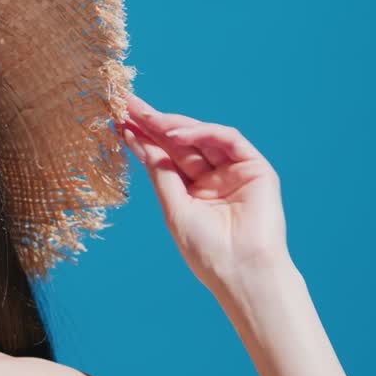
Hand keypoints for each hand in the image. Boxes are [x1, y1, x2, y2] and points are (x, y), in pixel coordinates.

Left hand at [116, 94, 289, 295]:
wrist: (242, 271)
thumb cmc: (207, 249)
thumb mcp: (174, 207)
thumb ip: (160, 172)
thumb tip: (137, 140)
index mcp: (193, 190)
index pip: (166, 156)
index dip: (144, 137)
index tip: (119, 120)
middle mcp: (213, 178)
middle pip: (181, 142)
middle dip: (155, 123)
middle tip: (128, 104)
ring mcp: (235, 171)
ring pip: (203, 137)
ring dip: (174, 125)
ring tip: (148, 118)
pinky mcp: (256, 168)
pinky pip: (229, 139)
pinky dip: (202, 132)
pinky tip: (176, 134)